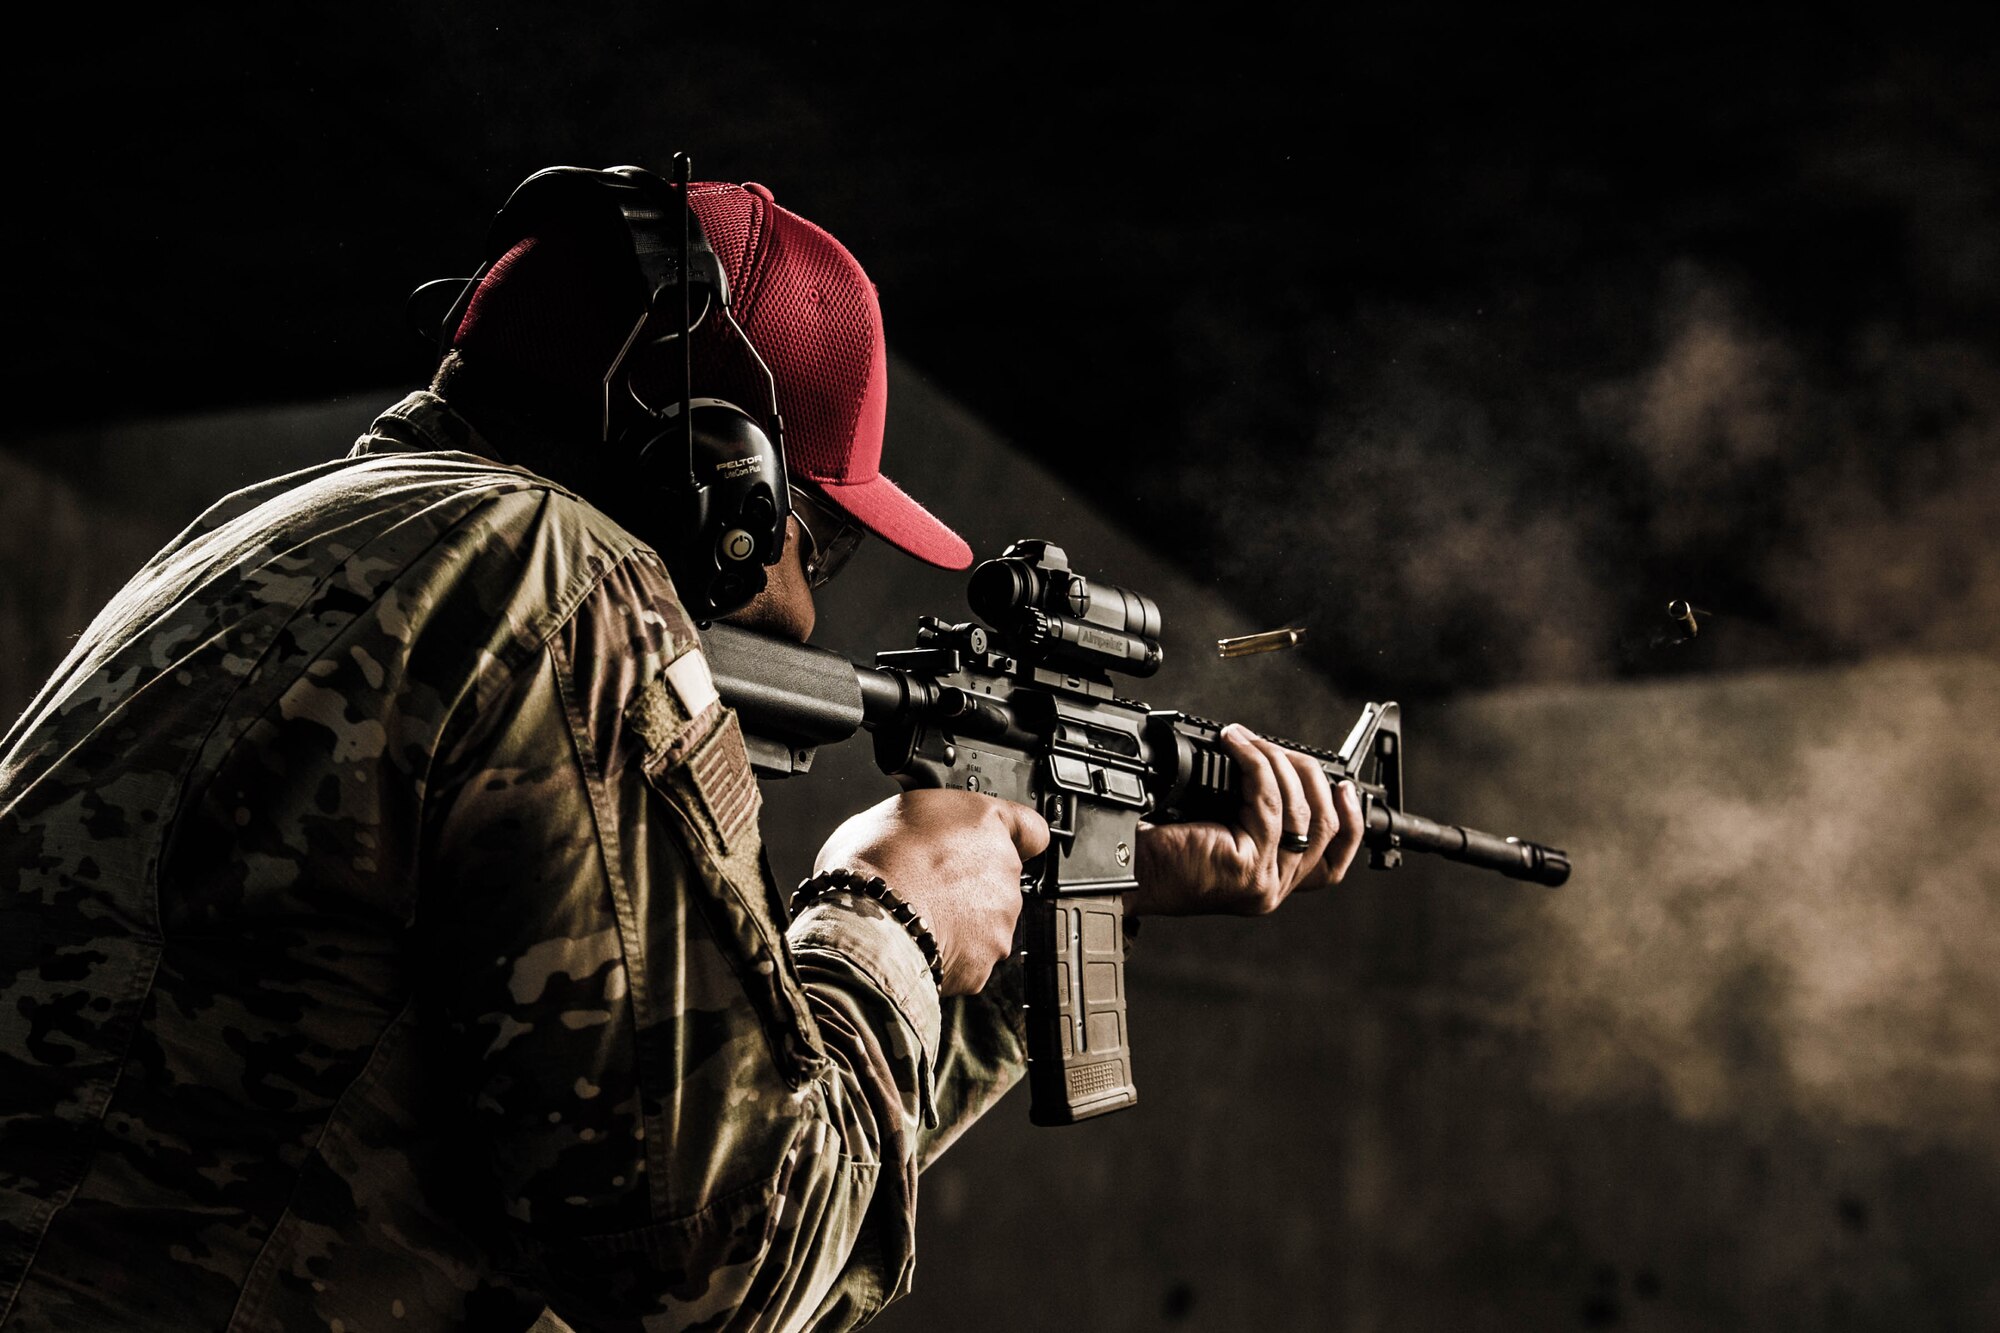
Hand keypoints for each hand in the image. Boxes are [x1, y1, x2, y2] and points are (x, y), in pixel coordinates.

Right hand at [814, 790, 1050, 994]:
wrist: (868, 922)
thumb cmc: (874, 863)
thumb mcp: (893, 812)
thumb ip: (926, 823)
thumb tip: (913, 831)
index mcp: (986, 823)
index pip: (1030, 829)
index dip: (1013, 837)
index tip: (995, 844)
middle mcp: (1004, 869)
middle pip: (1000, 877)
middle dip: (970, 882)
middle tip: (929, 883)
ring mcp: (1000, 918)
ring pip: (987, 920)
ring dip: (962, 919)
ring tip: (918, 915)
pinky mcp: (987, 960)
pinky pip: (971, 957)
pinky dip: (950, 954)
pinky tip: (918, 942)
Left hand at [1129, 723, 1364, 915]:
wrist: (1124, 871)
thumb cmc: (1160, 848)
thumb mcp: (1221, 830)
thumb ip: (1255, 816)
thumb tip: (1275, 765)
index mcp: (1272, 883)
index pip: (1333, 864)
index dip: (1351, 822)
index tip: (1344, 786)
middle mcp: (1274, 888)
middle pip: (1326, 828)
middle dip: (1310, 776)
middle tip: (1278, 748)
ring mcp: (1264, 880)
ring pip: (1301, 810)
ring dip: (1277, 763)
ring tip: (1247, 739)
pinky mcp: (1246, 865)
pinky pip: (1268, 802)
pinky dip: (1256, 764)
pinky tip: (1236, 746)